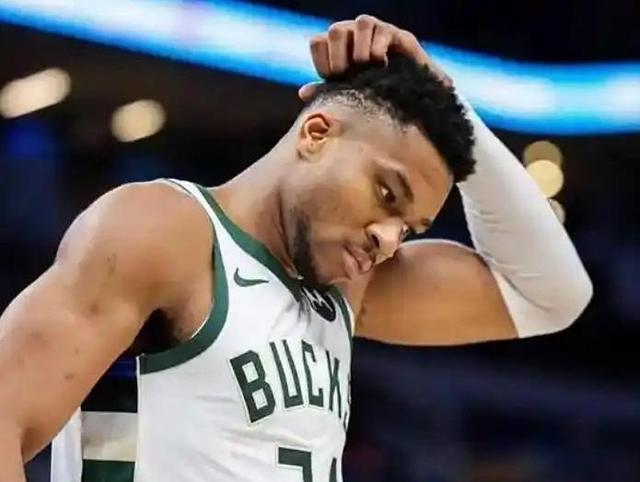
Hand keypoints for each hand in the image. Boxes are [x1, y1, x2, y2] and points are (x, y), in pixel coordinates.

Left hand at [299, 15, 451, 100]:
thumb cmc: (371, 95)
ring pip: (361, 22)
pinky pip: (382, 29)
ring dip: (361, 49)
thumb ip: (325, 92)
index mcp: (336, 47)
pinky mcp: (394, 34)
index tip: (333, 80)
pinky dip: (378, 47)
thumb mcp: (346, 94)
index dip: (323, 62)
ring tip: (365, 67)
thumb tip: (303, 92)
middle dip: (339, 56)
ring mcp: (375, 31)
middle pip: (336, 30)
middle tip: (347, 74)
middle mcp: (353, 34)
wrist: (407, 97)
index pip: (318, 42)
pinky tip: (381, 64)